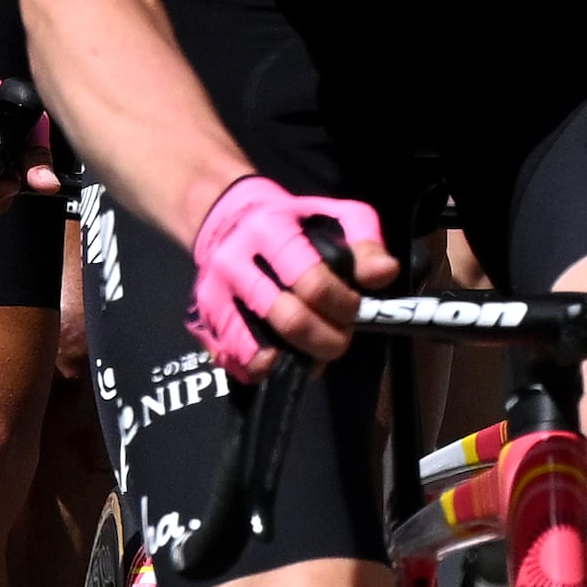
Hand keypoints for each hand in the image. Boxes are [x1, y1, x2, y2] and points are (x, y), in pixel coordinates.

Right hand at [190, 174, 387, 375]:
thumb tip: (384, 274)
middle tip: (339, 338)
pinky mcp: (201, 317)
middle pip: (288, 320)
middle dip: (326, 340)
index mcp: (270, 230)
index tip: (354, 309)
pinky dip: (260, 369)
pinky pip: (231, 359)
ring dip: (295, 361)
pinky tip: (281, 360)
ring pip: (255, 348)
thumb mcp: (333, 217)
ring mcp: (213, 292)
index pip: (313, 283)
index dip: (344, 305)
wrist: (226, 216)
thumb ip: (364, 242)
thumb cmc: (290, 222)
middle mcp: (234, 261)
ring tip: (313, 355)